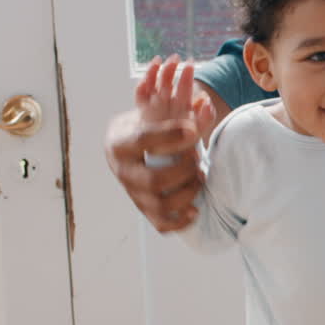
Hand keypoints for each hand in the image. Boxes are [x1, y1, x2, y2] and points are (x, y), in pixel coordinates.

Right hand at [105, 56, 215, 232]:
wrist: (128, 146)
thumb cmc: (144, 126)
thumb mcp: (153, 112)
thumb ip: (178, 108)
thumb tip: (205, 101)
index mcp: (120, 143)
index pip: (142, 140)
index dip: (168, 135)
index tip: (191, 130)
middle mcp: (122, 171)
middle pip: (152, 180)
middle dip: (182, 170)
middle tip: (198, 158)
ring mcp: (133, 193)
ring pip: (159, 203)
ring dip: (187, 192)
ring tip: (201, 177)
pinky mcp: (144, 209)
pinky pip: (160, 223)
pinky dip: (179, 220)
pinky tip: (195, 209)